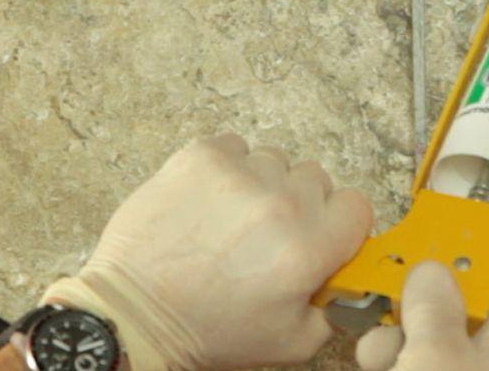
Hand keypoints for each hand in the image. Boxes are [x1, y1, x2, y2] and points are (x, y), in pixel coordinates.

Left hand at [40, 132, 372, 369]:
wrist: (131, 314)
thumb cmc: (206, 328)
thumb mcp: (290, 342)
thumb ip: (333, 305)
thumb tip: (349, 273)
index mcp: (307, 249)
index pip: (356, 206)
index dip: (340, 223)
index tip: (321, 234)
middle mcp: (279, 204)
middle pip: (316, 178)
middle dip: (298, 204)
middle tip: (268, 235)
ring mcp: (238, 174)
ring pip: (275, 160)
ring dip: (261, 184)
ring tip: (232, 220)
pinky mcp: (203, 155)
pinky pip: (236, 146)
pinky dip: (227, 167)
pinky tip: (211, 201)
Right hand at [354, 232, 488, 370]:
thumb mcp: (437, 358)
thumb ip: (432, 308)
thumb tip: (429, 273)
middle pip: (468, 311)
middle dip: (428, 293)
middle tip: (398, 280)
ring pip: (438, 346)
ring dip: (401, 336)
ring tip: (374, 345)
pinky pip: (423, 366)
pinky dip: (400, 361)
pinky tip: (378, 361)